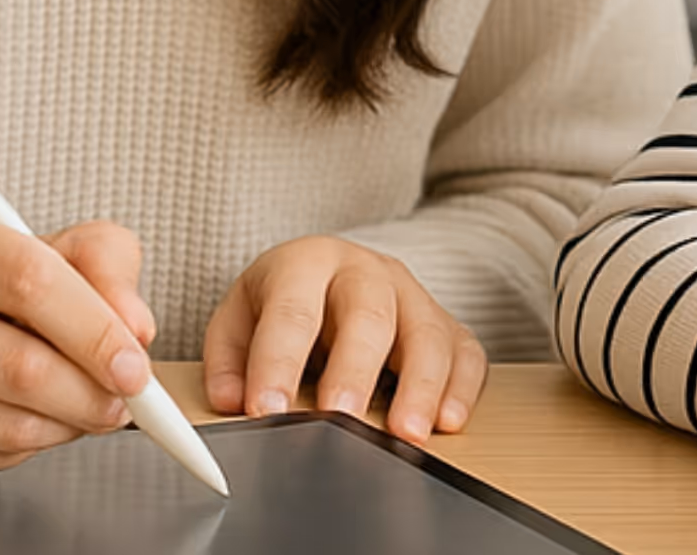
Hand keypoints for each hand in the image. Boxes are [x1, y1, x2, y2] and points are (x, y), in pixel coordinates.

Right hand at [0, 204, 158, 483]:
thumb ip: (87, 260)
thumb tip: (135, 323)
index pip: (27, 276)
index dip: (96, 323)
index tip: (134, 356)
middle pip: (22, 362)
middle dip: (94, 390)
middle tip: (124, 396)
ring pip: (7, 421)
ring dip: (67, 424)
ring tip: (80, 408)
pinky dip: (23, 446)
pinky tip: (21, 422)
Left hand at [202, 236, 486, 443]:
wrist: (333, 270)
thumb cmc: (286, 301)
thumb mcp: (241, 317)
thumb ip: (229, 358)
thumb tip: (233, 401)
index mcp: (306, 263)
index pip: (292, 312)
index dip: (279, 363)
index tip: (268, 410)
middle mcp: (366, 271)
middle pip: (368, 315)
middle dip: (355, 371)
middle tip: (341, 418)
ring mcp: (412, 295)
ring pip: (427, 334)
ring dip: (419, 386)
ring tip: (406, 434)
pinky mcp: (447, 324)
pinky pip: (466, 352)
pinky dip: (462, 388)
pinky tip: (448, 421)